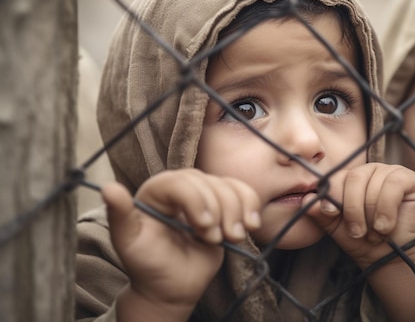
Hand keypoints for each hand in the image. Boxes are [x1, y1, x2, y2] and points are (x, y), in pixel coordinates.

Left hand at [101, 169, 260, 319]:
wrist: (171, 286)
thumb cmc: (147, 265)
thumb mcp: (129, 242)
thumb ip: (120, 215)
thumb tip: (109, 189)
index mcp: (156, 190)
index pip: (181, 182)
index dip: (197, 201)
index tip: (204, 228)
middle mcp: (181, 186)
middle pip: (209, 183)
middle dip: (217, 212)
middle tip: (213, 239)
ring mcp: (205, 194)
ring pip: (229, 187)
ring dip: (236, 213)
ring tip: (232, 237)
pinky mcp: (224, 203)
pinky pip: (244, 192)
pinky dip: (251, 207)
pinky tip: (250, 225)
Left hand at [304, 162, 414, 268]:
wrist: (390, 258)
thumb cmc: (363, 240)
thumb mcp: (336, 227)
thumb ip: (320, 213)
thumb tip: (306, 199)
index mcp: (350, 177)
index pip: (336, 176)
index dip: (332, 195)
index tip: (331, 214)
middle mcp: (369, 170)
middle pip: (354, 178)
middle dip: (352, 210)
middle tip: (357, 233)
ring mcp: (390, 172)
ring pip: (373, 184)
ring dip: (372, 216)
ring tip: (375, 234)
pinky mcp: (409, 178)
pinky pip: (393, 185)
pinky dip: (387, 209)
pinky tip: (385, 226)